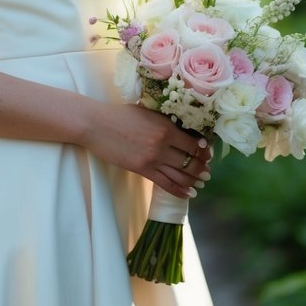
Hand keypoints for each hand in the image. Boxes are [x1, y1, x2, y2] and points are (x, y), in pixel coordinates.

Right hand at [84, 102, 211, 198]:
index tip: (208, 154)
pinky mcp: (142, 170)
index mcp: (166, 128)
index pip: (194, 143)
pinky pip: (165, 184)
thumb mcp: (148, 112)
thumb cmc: (120, 115)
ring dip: (193, 180)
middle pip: (190, 161)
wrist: (96, 125)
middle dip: (202, 168)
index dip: (204, 151)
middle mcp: (163, 145)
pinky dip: (179, 190)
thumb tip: (181, 128)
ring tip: (200, 183)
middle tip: (208, 172)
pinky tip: (187, 193)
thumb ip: (165, 121)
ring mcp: (152, 159)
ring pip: (180, 175)